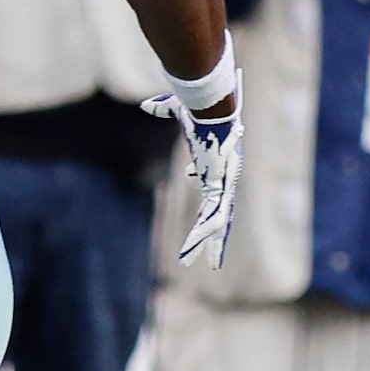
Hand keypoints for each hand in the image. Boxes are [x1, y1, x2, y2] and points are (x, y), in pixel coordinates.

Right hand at [141, 82, 243, 267]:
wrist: (213, 109)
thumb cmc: (197, 109)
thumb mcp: (176, 111)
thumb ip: (163, 110)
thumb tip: (146, 105)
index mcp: (217, 165)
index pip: (213, 190)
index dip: (207, 198)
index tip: (196, 200)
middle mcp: (223, 179)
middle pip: (220, 214)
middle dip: (216, 239)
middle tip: (214, 260)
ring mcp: (223, 185)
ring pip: (217, 223)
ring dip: (209, 245)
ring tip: (203, 265)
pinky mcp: (219, 188)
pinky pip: (212, 219)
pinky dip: (201, 237)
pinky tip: (194, 253)